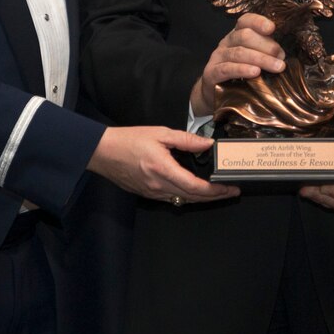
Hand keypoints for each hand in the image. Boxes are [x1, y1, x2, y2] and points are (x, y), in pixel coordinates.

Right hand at [89, 127, 238, 204]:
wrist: (102, 152)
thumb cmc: (128, 140)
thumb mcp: (160, 133)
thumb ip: (186, 140)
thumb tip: (207, 144)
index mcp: (163, 169)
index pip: (195, 187)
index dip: (215, 190)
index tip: (230, 188)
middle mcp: (158, 185)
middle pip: (193, 197)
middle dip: (215, 197)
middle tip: (231, 192)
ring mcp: (152, 192)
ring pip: (183, 200)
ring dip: (202, 198)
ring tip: (217, 192)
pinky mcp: (147, 194)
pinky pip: (171, 199)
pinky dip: (187, 196)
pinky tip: (194, 190)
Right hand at [189, 13, 283, 117]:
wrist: (216, 96)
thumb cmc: (241, 77)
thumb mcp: (255, 61)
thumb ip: (267, 54)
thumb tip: (283, 55)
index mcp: (237, 35)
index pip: (246, 21)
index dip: (258, 22)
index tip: (272, 28)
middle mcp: (226, 42)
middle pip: (244, 35)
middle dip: (266, 46)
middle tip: (281, 58)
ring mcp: (217, 57)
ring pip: (239, 52)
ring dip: (261, 59)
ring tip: (277, 67)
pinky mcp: (211, 73)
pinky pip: (227, 69)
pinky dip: (242, 70)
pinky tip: (255, 72)